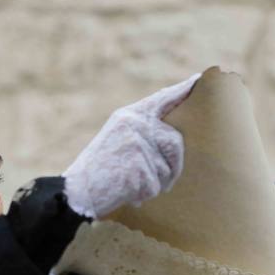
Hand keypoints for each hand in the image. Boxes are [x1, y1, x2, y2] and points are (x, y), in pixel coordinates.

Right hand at [62, 72, 200, 218]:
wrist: (76, 191)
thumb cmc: (97, 171)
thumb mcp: (116, 140)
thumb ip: (141, 132)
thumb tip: (172, 137)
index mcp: (128, 116)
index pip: (161, 100)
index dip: (181, 90)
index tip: (198, 79)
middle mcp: (134, 125)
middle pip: (174, 142)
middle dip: (174, 166)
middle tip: (166, 184)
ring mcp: (137, 145)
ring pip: (167, 168)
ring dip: (156, 184)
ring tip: (133, 186)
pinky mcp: (138, 168)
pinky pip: (155, 186)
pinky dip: (143, 195)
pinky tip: (125, 193)